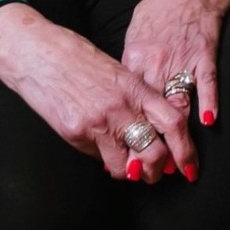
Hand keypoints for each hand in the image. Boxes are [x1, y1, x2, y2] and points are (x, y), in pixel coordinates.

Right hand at [0, 1, 193, 180]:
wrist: (40, 54)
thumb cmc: (80, 58)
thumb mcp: (118, 72)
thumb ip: (135, 100)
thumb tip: (145, 131)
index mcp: (136, 87)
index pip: (174, 121)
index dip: (185, 149)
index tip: (189, 165)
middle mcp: (120, 108)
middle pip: (154, 152)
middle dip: (158, 171)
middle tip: (157, 174)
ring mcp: (97, 124)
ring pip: (125, 167)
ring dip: (130, 172)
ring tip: (129, 167)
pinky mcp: (75, 135)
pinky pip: (97, 157)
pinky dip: (103, 158)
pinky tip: (100, 147)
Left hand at [120, 0, 229, 172]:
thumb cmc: (164, 4)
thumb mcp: (136, 31)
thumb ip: (129, 62)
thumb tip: (120, 90)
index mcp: (134, 58)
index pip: (126, 103)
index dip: (125, 133)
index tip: (122, 159)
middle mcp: (156, 62)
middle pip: (149, 112)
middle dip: (150, 145)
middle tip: (151, 175)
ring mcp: (182, 58)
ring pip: (178, 103)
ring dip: (180, 137)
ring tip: (181, 166)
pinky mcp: (205, 52)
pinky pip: (207, 81)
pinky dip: (208, 101)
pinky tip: (209, 122)